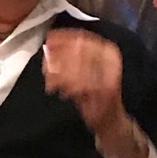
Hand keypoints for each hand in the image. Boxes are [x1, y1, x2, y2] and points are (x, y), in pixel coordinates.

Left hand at [43, 29, 148, 157]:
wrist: (110, 121)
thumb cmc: (94, 93)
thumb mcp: (83, 70)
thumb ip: (69, 57)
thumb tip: (48, 44)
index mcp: (108, 51)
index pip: (83, 36)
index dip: (63, 38)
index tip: (49, 40)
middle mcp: (111, 59)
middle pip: (78, 49)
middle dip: (58, 55)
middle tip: (45, 64)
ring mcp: (110, 75)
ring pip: (77, 66)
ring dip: (59, 72)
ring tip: (49, 80)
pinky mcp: (106, 91)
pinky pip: (79, 84)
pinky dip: (64, 85)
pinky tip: (55, 89)